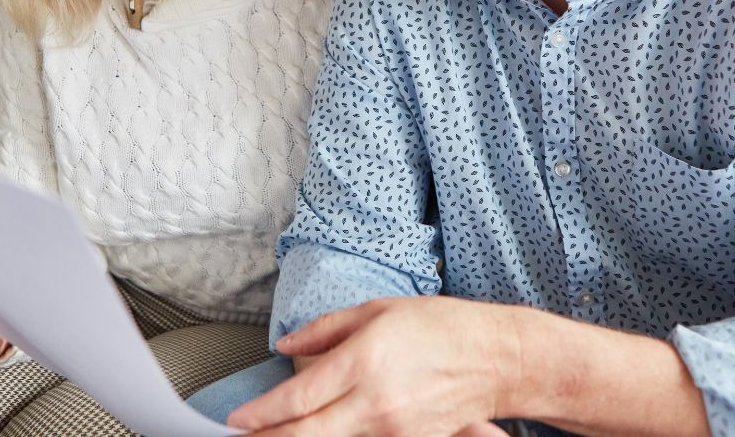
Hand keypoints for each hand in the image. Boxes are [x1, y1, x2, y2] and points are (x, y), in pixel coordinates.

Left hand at [228, 297, 519, 436]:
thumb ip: (326, 330)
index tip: (237, 420)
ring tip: (274, 436)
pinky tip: (319, 432)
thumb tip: (286, 344)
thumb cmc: (441, 326)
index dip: (262, 413)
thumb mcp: (378, 310)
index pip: (298, 398)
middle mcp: (374, 401)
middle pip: (306, 435)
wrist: (497, 359)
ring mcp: (392, 429)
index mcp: (363, 361)